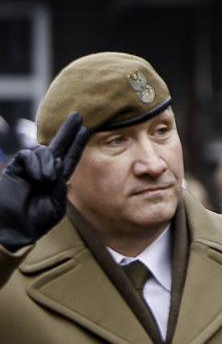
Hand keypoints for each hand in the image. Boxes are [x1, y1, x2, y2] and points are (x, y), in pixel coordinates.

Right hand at [0, 112, 86, 251]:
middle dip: (67, 130)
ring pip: (43, 151)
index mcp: (57, 180)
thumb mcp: (56, 204)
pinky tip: (37, 177)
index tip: (86, 130)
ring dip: (48, 164)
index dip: (77, 144)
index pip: (69, 157)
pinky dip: (35, 165)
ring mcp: (29, 168)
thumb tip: (59, 163)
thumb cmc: (35, 221)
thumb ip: (61, 184)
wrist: (13, 227)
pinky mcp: (16, 167)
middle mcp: (44, 170)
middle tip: (78, 115)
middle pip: (58, 145)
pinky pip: (28, 155)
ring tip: (46, 180)